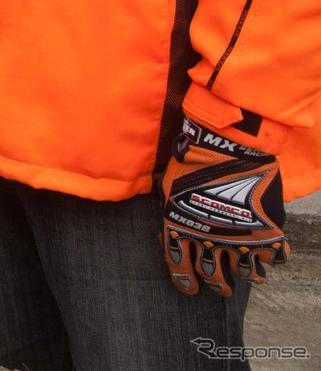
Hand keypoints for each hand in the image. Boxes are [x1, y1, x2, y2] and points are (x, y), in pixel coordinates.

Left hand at [161, 117, 289, 295]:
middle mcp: (210, 242)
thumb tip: (165, 227)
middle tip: (220, 288)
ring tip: (249, 278)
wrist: (225, 148)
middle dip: (217, 285)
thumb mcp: (167, 188)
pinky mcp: (267, 233)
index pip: (179, 269)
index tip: (190, 290)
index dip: (185, 283)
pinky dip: (272, 260)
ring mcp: (241, 239)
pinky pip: (274, 258)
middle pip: (213, 276)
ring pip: (244, 273)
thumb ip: (169, 212)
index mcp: (180, 232)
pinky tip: (270, 259)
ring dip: (245, 277)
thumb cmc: (190, 162)